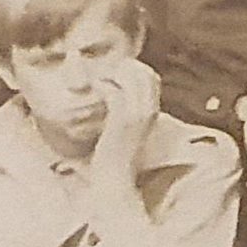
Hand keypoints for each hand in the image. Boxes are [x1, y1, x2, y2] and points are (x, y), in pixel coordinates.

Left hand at [87, 58, 162, 182]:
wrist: (115, 179)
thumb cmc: (118, 156)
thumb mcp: (129, 130)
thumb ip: (128, 112)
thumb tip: (118, 95)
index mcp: (153, 113)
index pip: (153, 78)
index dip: (136, 68)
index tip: (118, 68)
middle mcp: (148, 112)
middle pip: (144, 74)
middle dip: (124, 67)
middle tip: (106, 71)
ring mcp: (135, 116)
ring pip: (129, 80)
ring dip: (111, 74)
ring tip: (97, 79)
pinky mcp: (120, 121)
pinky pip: (113, 93)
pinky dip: (102, 86)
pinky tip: (93, 88)